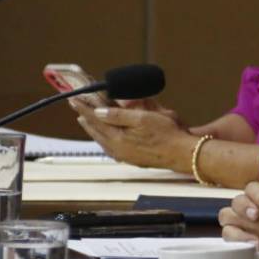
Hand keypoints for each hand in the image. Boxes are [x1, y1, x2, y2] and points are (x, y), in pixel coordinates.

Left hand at [73, 103, 191, 171]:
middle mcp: (117, 150)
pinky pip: (111, 148)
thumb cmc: (168, 134)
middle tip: (78, 108)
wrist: (184, 154)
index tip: (74, 100)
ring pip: (102, 141)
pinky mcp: (133, 159)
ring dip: (94, 129)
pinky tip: (106, 137)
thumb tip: (99, 112)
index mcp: (118, 139)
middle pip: (96, 132)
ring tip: (87, 121)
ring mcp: (125, 156)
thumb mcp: (144, 118)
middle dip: (86, 118)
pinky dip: (104, 139)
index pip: (96, 120)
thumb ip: (119, 115)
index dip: (84, 108)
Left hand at [219, 179, 258, 258]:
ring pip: (228, 231)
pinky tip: (256, 252)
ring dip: (235, 231)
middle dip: (236, 212)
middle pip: (229, 210)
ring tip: (247, 234)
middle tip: (249, 217)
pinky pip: (241, 252)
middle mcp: (257, 217)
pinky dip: (245, 252)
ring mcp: (256, 235)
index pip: (249, 189)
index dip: (256, 194)